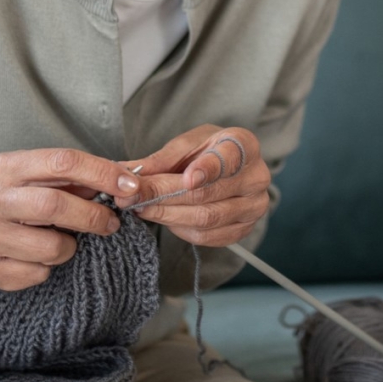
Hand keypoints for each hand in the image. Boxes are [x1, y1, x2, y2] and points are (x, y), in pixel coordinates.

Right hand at [0, 148, 140, 291]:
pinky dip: (48, 268)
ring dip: (70, 247)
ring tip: (63, 241)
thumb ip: (74, 179)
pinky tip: (36, 257)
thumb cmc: (10, 199)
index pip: (63, 162)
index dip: (102, 173)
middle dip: (93, 216)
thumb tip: (123, 184)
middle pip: (55, 206)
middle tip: (110, 223)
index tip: (130, 186)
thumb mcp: (34, 178)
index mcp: (8, 167)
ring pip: (50, 247)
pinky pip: (36, 274)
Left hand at [118, 125, 269, 248]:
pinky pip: (207, 237)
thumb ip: (161, 159)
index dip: (208, 169)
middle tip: (133, 196)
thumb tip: (126, 173)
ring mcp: (253, 206)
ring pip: (206, 218)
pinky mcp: (244, 229)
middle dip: (165, 196)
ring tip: (141, 208)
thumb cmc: (207, 151)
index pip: (228, 159)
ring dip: (167, 215)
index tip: (186, 178)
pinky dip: (180, 230)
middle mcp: (256, 177)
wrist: (230, 168)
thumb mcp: (187, 144)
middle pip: (208, 194)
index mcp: (245, 146)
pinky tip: (164, 218)